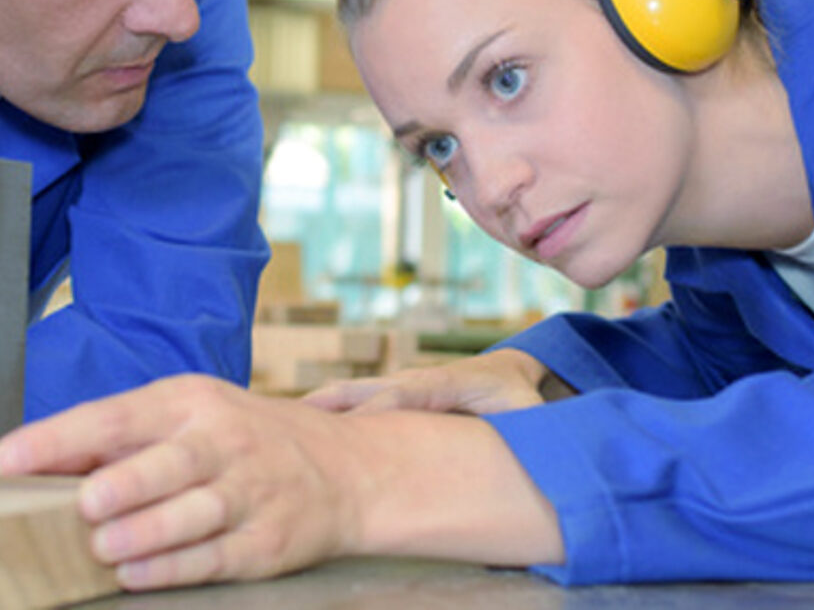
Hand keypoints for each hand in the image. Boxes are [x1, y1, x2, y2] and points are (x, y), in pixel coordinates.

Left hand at [0, 375, 362, 589]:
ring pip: (196, 512)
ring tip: (107, 546)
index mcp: (192, 403)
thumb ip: (119, 438)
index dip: (62, 437)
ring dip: (149, 531)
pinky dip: (174, 567)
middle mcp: (224, 443)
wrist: (346, 469)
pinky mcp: (266, 541)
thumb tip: (32, 463)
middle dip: (128, 482)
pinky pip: (215, 556)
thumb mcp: (191, 415)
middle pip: (172, 461)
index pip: (119, 415)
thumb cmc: (247, 440)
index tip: (9, 458)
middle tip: (87, 502)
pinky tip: (137, 573)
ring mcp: (250, 492)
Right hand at [301, 348, 562, 414]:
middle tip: (294, 420)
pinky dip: (325, 410)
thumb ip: (531, 426)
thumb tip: (534, 443)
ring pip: (354, 393)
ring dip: (319, 407)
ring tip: (278, 422)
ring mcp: (401, 385)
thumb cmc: (522, 396)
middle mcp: (418, 379)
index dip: (381, 408)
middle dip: (334, 403)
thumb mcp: (532, 412)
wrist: (513, 369)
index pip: (408, 393)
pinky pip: (355, 401)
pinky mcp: (393, 394)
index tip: (355, 426)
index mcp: (449, 382)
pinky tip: (294, 426)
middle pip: (368, 388)